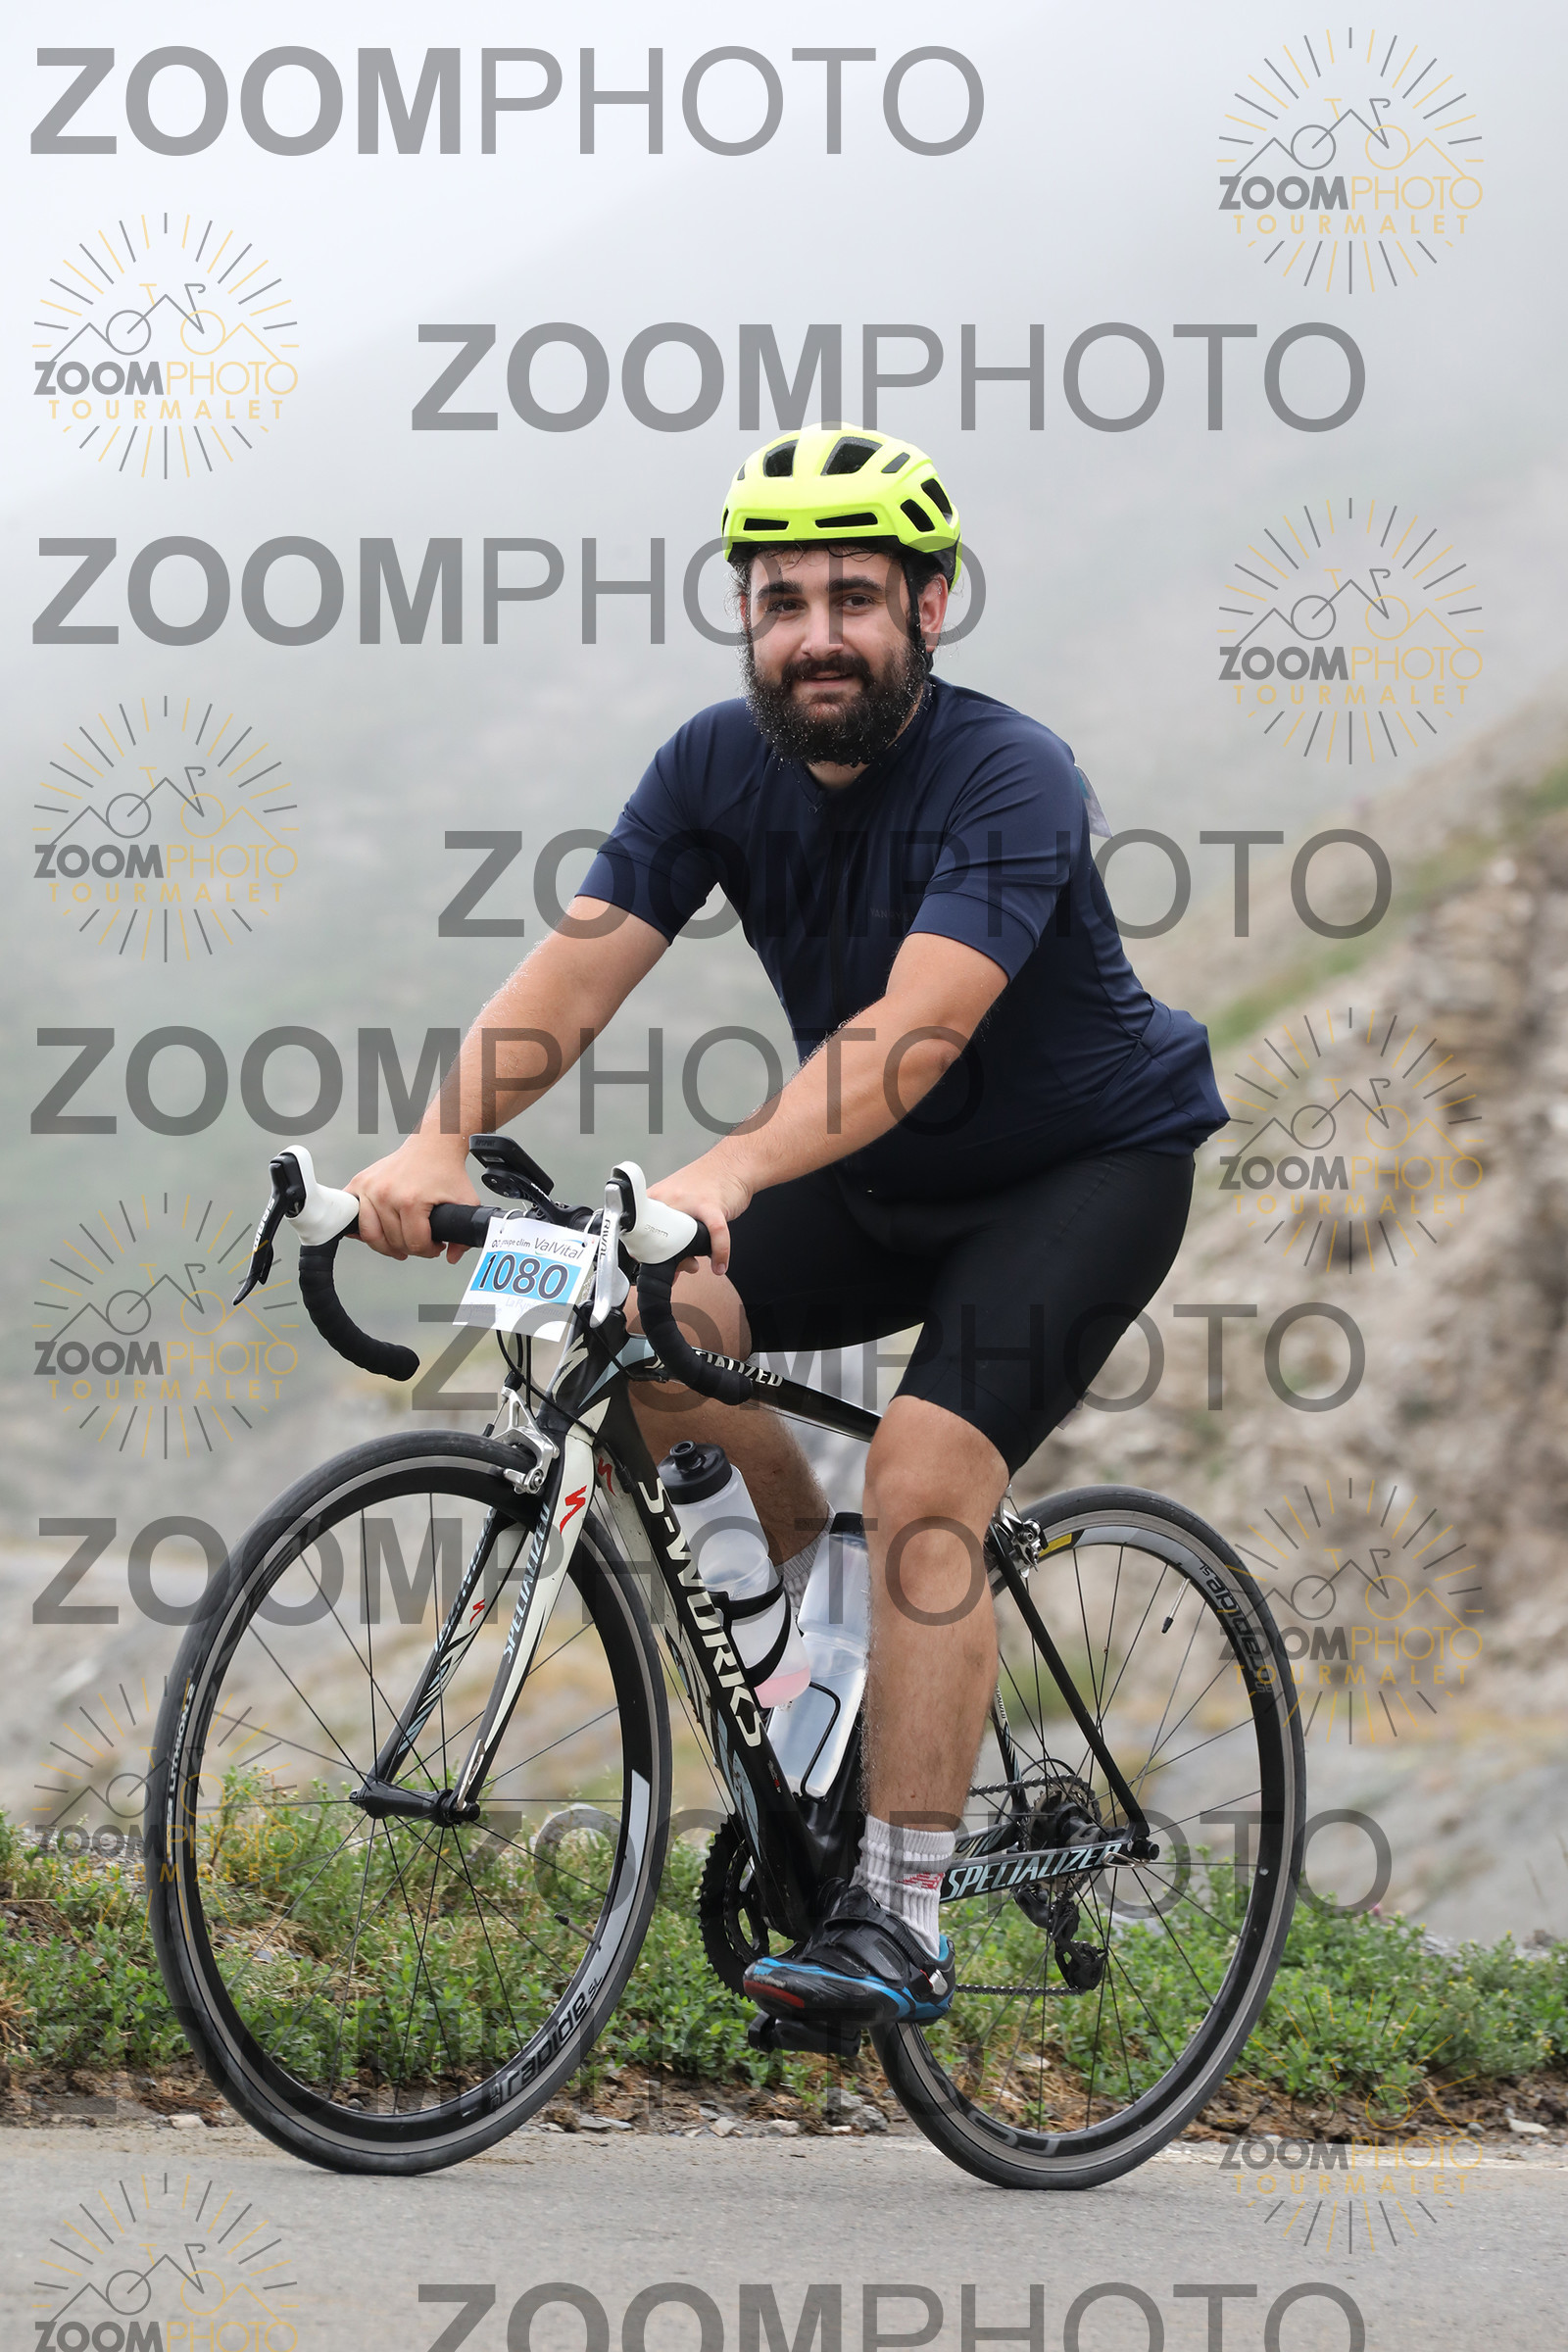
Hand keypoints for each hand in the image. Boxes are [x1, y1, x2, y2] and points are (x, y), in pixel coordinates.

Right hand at [349, 1132, 477, 1260]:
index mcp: (410, 1200)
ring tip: (400, 1242)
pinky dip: (360, 1228)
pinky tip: (377, 1231)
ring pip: (371, 1235)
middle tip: (421, 1241)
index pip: (414, 1243)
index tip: (436, 1245)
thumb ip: (463, 1232)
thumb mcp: (466, 1201)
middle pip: (393, 1242)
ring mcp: (369, 1188)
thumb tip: (452, 1258)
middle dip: (410, 1249)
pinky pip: (352, 1216)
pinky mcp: (359, 1183)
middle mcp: (385, 1194)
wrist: (431, 1145)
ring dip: (386, 1245)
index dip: (428, 1251)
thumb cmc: (446, 1171)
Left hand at [648, 1152, 752, 1277]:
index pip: (638, 1230)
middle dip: (666, 1262)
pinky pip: (715, 1234)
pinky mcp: (713, 1206)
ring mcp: (692, 1202)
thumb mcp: (679, 1201)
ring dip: (687, 1261)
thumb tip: (666, 1261)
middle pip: (658, 1239)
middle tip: (676, 1268)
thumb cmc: (707, 1184)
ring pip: (682, 1240)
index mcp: (658, 1198)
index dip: (643, 1253)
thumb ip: (670, 1226)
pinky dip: (719, 1253)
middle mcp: (670, 1198)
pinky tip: (720, 1265)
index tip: (651, 1263)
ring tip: (692, 1267)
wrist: (732, 1163)